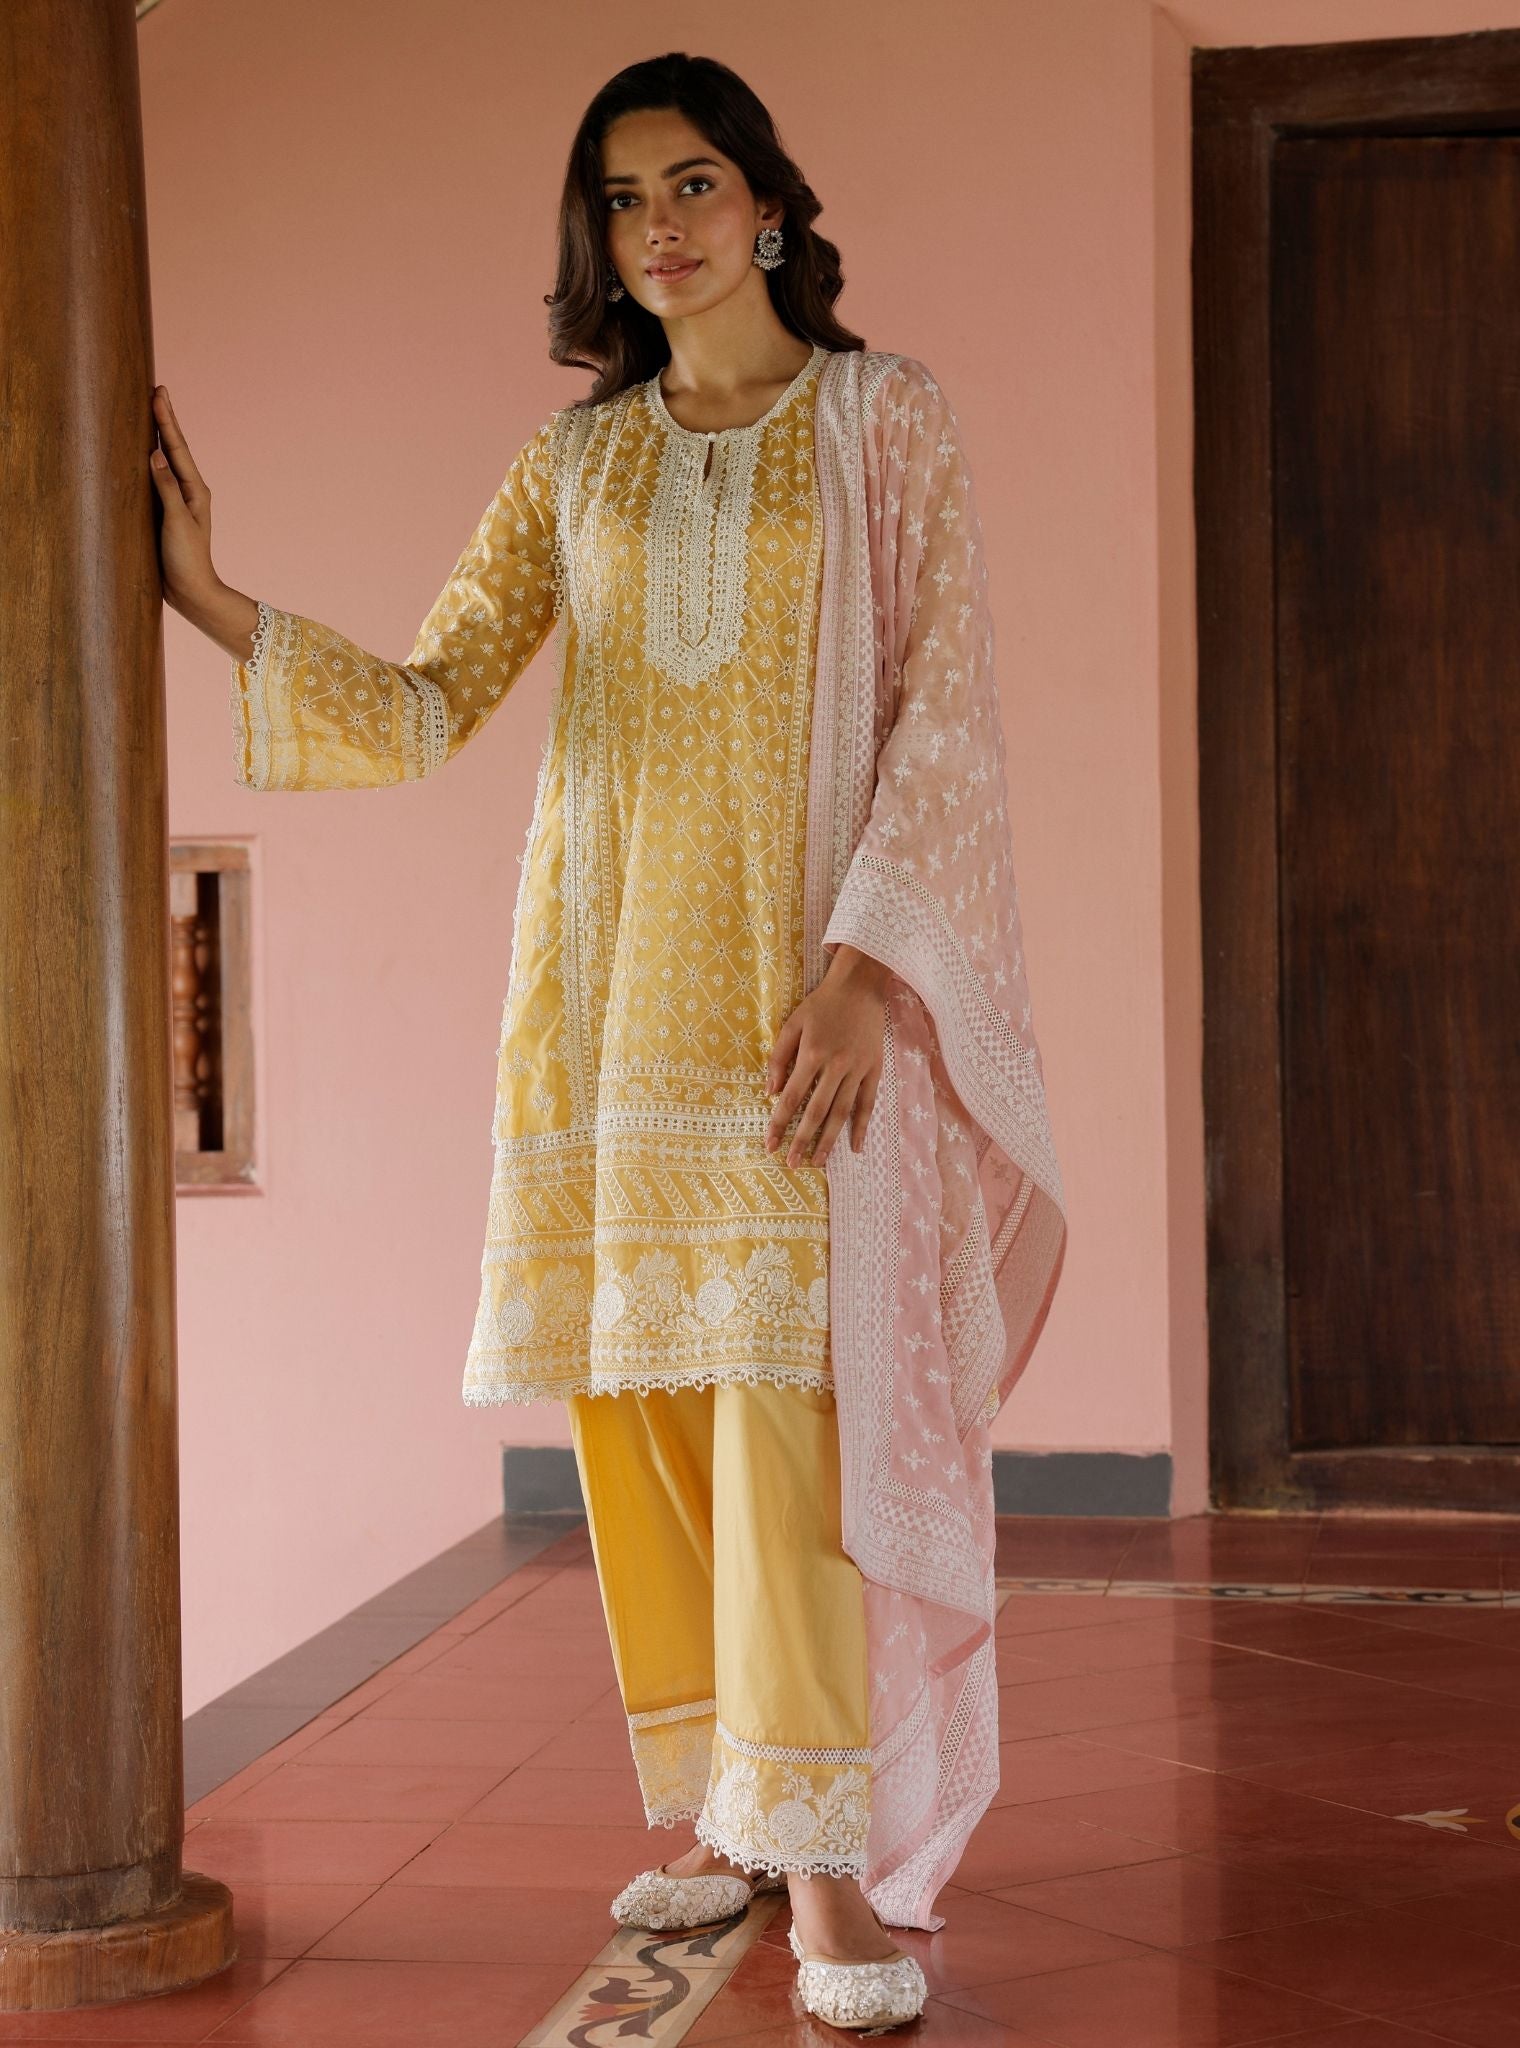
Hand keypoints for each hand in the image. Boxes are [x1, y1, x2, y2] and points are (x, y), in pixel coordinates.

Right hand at [148, 385, 220, 618]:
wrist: (191, 592)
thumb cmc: (188, 560)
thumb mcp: (177, 523)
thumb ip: (166, 489)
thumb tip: (155, 455)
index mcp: (195, 490)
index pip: (176, 447)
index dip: (166, 419)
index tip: (159, 392)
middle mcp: (188, 492)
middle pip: (173, 448)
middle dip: (164, 419)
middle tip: (156, 390)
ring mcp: (176, 501)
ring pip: (164, 461)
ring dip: (157, 436)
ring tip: (149, 413)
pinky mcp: (164, 513)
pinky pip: (155, 479)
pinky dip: (148, 461)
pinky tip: (140, 454)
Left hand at [763, 946, 890, 1166]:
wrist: (861, 986)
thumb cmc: (822, 1004)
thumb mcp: (792, 1024)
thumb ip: (778, 1058)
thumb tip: (770, 1092)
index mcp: (812, 1054)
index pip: (792, 1098)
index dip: (779, 1123)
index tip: (769, 1145)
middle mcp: (836, 1066)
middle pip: (816, 1112)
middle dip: (803, 1140)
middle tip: (792, 1164)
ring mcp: (858, 1070)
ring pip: (842, 1113)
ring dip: (829, 1140)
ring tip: (818, 1162)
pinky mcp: (875, 1070)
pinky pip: (868, 1104)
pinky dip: (862, 1127)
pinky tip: (856, 1147)